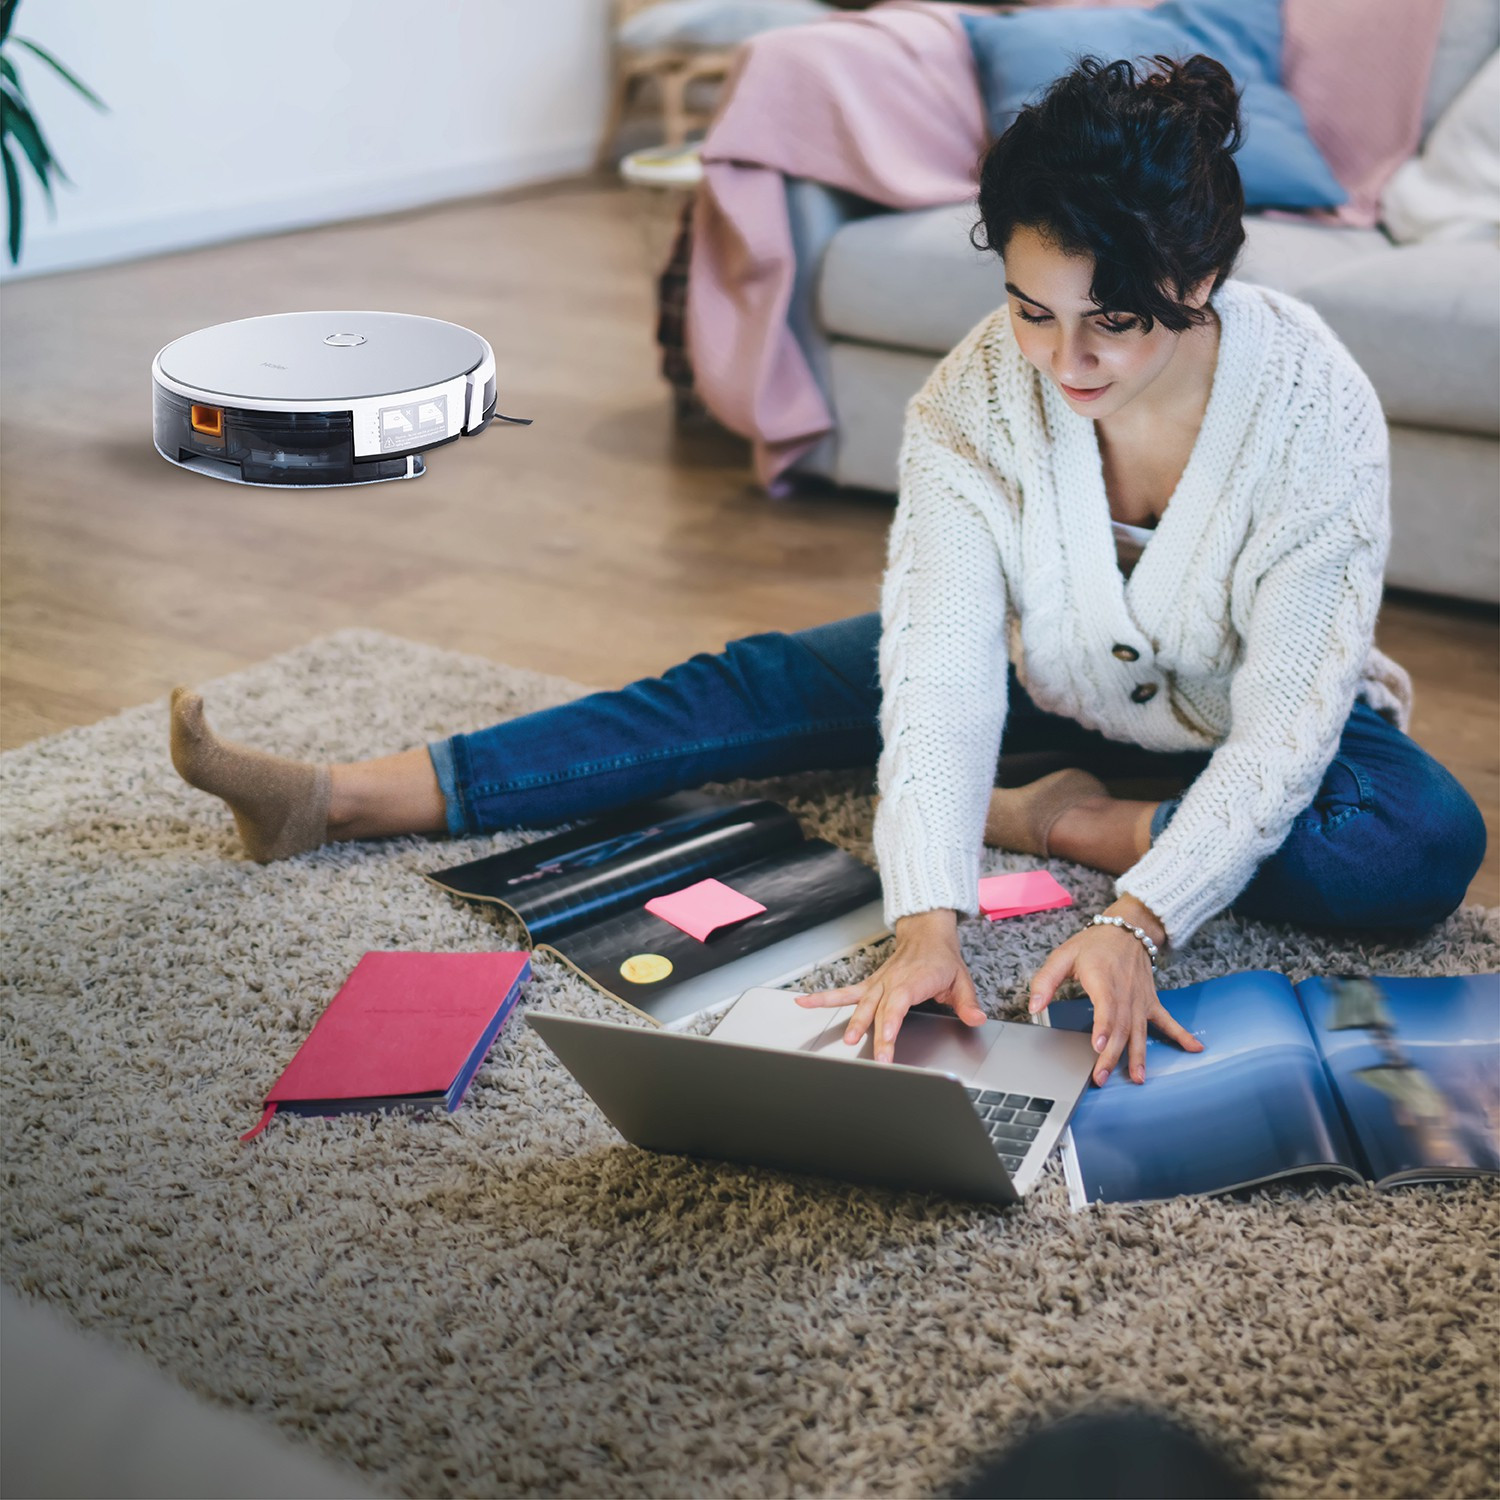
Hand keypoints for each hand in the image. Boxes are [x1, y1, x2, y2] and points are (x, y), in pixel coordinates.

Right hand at [795, 908, 983, 1062]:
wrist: (925, 933)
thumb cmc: (942, 958)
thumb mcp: (961, 978)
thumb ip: (967, 1002)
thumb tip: (977, 1019)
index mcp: (914, 981)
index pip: (899, 1006)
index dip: (890, 1025)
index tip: (886, 1045)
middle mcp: (892, 982)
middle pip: (879, 1011)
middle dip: (876, 1036)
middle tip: (876, 1059)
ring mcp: (878, 984)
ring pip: (860, 1004)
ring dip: (852, 1022)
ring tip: (845, 1040)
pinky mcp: (870, 985)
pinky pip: (844, 993)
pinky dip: (823, 998)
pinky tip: (803, 1002)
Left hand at [1026, 899, 1202, 1085]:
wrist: (1128, 929)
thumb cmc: (1094, 945)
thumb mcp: (1063, 956)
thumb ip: (1045, 982)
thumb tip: (1033, 1007)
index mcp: (1104, 980)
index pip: (1106, 1008)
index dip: (1103, 1028)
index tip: (1099, 1046)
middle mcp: (1125, 993)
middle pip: (1121, 1027)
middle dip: (1112, 1055)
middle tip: (1101, 1077)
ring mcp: (1140, 1000)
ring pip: (1140, 1031)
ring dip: (1138, 1056)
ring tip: (1137, 1078)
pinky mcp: (1150, 1002)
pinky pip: (1167, 1020)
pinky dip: (1181, 1035)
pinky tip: (1195, 1048)